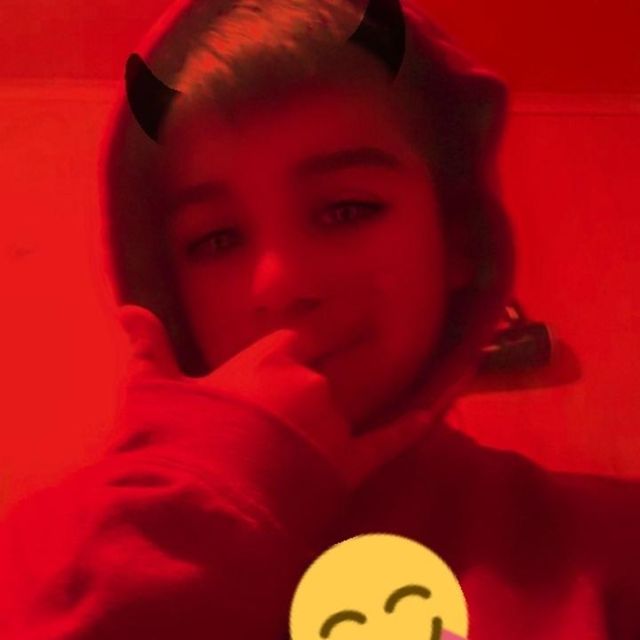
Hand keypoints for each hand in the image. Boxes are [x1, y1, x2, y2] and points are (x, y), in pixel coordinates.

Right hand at [117, 305, 434, 488]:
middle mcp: (308, 384)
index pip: (311, 326)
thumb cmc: (176, 438)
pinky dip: (408, 427)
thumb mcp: (153, 388)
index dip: (338, 309)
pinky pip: (385, 442)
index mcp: (268, 361)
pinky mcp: (344, 466)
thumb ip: (150, 346)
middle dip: (366, 327)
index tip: (363, 292)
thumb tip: (128, 309)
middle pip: (346, 349)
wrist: (198, 501)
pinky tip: (431, 414)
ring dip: (382, 371)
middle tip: (389, 302)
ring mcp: (330, 423)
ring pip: (364, 391)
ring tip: (403, 350)